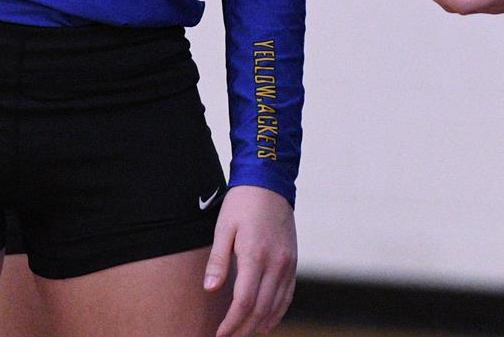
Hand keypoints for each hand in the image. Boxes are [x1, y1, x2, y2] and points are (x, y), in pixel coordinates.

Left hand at [204, 185, 295, 336]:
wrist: (269, 182)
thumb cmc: (242, 203)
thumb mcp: (224, 227)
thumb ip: (218, 261)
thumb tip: (210, 290)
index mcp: (256, 255)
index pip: (244, 302)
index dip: (231, 323)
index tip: (220, 334)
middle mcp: (276, 263)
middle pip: (261, 309)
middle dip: (244, 329)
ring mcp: (288, 263)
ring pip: (276, 305)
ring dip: (260, 324)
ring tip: (244, 334)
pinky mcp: (293, 261)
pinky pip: (288, 294)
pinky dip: (278, 312)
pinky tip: (267, 322)